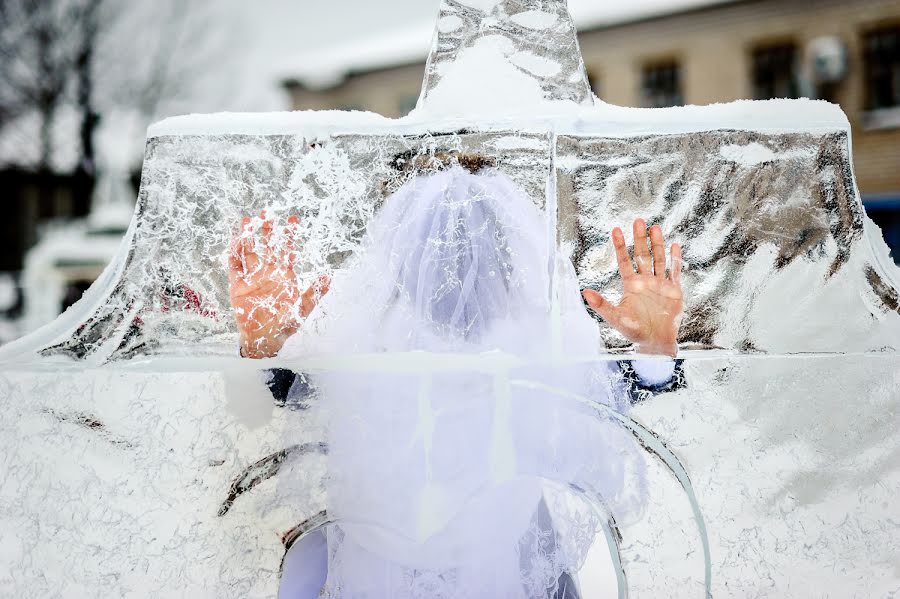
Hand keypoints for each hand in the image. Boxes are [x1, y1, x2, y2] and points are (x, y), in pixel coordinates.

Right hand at [228, 211, 329, 358]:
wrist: (264, 339)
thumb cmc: (285, 324)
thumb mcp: (303, 307)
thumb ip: (315, 292)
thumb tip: (329, 276)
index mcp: (284, 275)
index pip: (287, 250)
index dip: (289, 235)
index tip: (292, 219)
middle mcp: (267, 272)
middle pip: (267, 246)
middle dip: (267, 230)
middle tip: (266, 212)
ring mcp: (252, 278)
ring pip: (249, 252)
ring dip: (247, 237)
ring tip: (246, 221)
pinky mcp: (237, 286)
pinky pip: (234, 267)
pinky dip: (233, 254)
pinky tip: (234, 241)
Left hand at [582, 219, 682, 356]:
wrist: (656, 342)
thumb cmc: (634, 331)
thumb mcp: (616, 318)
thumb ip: (602, 305)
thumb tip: (584, 293)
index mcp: (631, 285)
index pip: (624, 261)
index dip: (620, 246)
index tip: (615, 229)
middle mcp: (645, 281)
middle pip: (642, 255)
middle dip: (640, 239)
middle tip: (638, 221)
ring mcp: (660, 284)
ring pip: (658, 260)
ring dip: (658, 244)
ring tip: (655, 227)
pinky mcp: (674, 290)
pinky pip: (675, 272)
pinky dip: (675, 260)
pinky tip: (675, 246)